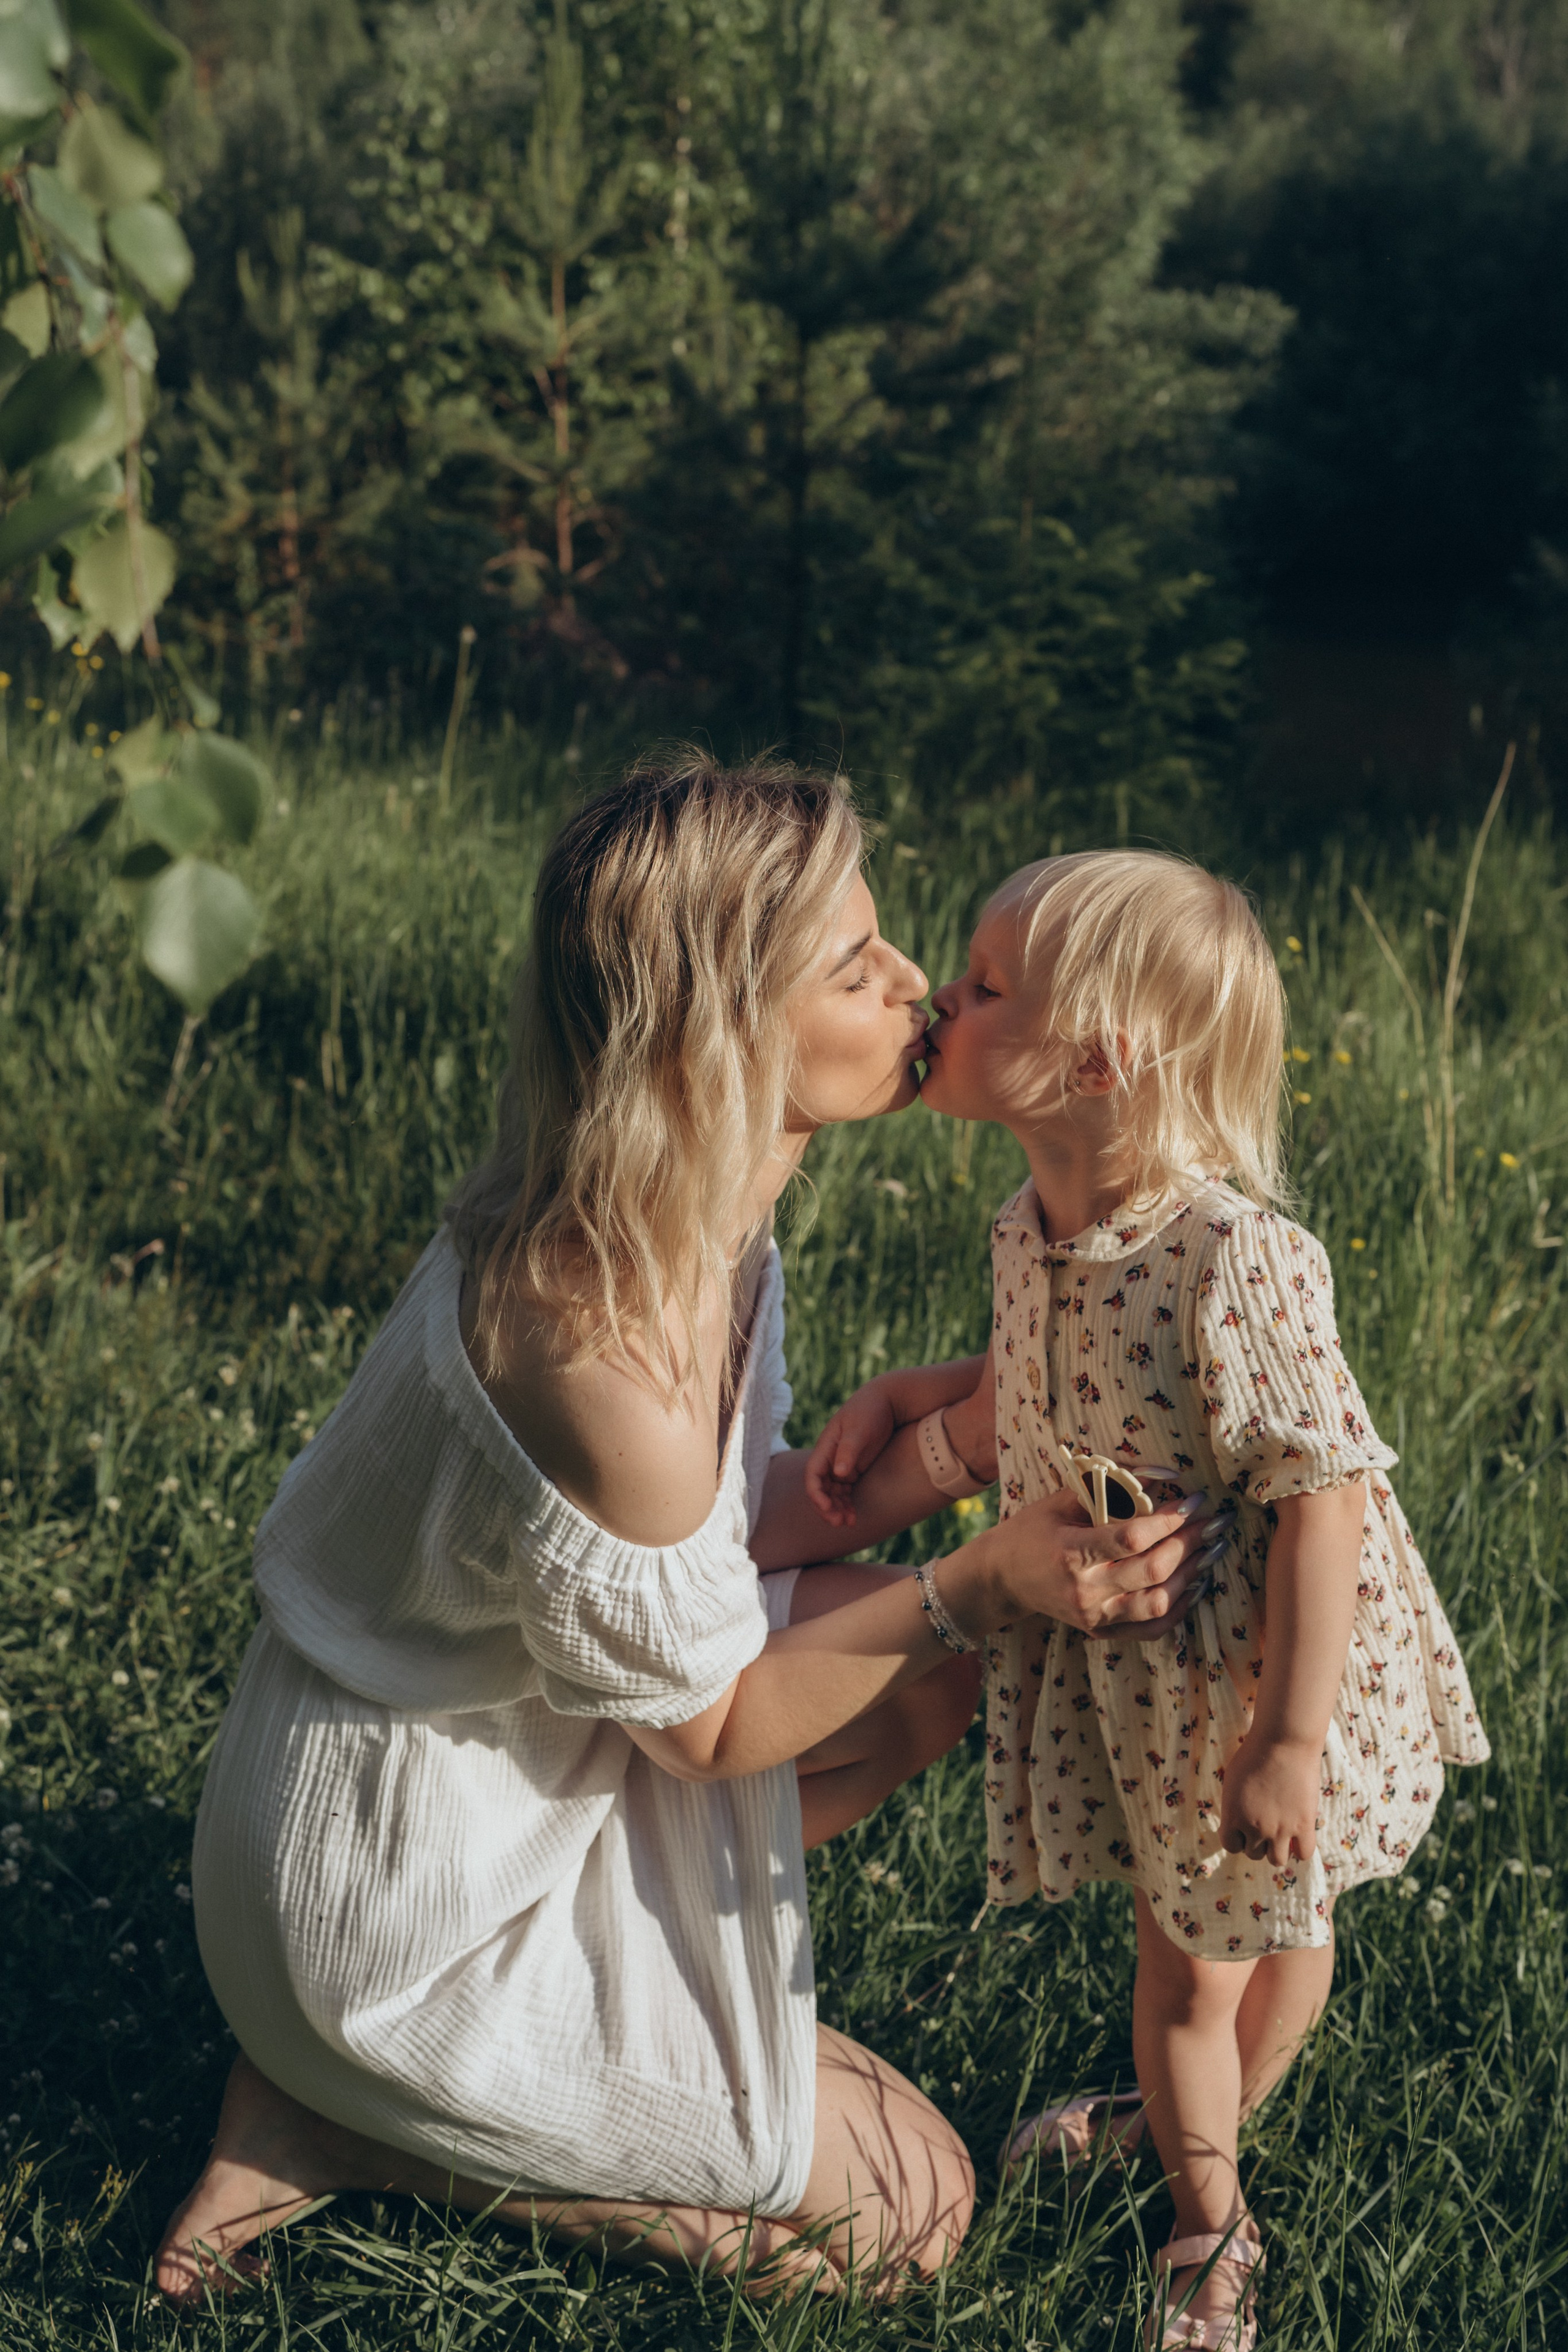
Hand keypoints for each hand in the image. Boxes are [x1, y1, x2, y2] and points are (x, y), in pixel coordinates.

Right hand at [804, 1381, 899, 1527]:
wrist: (887, 1402)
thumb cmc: (870, 1411)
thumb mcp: (860, 1429)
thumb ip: (849, 1450)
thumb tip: (839, 1472)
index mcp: (825, 1447)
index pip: (813, 1475)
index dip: (816, 1494)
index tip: (827, 1507)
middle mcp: (830, 1458)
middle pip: (820, 1488)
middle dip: (826, 1507)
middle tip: (839, 1522)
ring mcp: (842, 1465)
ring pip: (833, 1493)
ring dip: (837, 1509)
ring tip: (849, 1523)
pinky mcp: (854, 1469)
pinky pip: (846, 1492)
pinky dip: (847, 1504)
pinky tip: (854, 1516)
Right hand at [969, 1485, 1214, 1639]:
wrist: (1003, 1578)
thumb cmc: (1033, 1531)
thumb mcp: (1061, 1502)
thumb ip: (1108, 1488)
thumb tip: (1161, 1474)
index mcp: (1070, 1553)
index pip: (1132, 1538)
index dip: (1169, 1519)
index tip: (1193, 1501)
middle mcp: (1083, 1590)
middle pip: (1152, 1570)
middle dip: (1190, 1543)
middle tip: (1213, 1522)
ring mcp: (1094, 1616)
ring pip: (1158, 1603)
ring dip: (1191, 1574)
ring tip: (1210, 1550)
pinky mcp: (1101, 1631)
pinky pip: (1152, 1629)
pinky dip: (1179, 1609)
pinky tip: (1195, 1584)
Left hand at [1219, 1734, 1322, 1865]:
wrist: (1283, 1742)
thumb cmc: (1254, 1754)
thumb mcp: (1232, 1780)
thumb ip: (1234, 1806)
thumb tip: (1237, 1821)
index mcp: (1233, 1816)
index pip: (1231, 1845)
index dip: (1236, 1838)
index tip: (1242, 1828)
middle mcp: (1255, 1828)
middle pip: (1254, 1854)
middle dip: (1256, 1842)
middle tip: (1263, 1826)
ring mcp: (1281, 1830)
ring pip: (1277, 1861)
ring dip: (1277, 1850)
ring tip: (1280, 1834)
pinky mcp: (1304, 1826)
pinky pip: (1304, 1854)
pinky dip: (1300, 1849)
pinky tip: (1298, 1836)